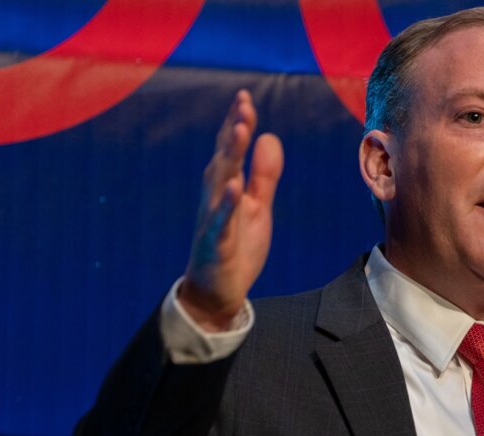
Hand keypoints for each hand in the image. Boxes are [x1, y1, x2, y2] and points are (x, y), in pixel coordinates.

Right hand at [180, 89, 283, 330]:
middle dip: (233, 131)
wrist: (217, 292)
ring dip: (229, 156)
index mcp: (226, 187)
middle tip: (243, 104)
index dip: (238, 123)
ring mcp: (213, 219)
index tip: (245, 97)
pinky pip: (219, 221)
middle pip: (224, 158)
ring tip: (240, 131)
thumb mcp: (258, 207)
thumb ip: (264, 175)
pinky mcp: (216, 243)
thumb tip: (270, 137)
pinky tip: (234, 187)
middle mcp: (215, 198)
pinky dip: (225, 204)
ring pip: (219, 182)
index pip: (231, 150)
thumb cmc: (236, 246)